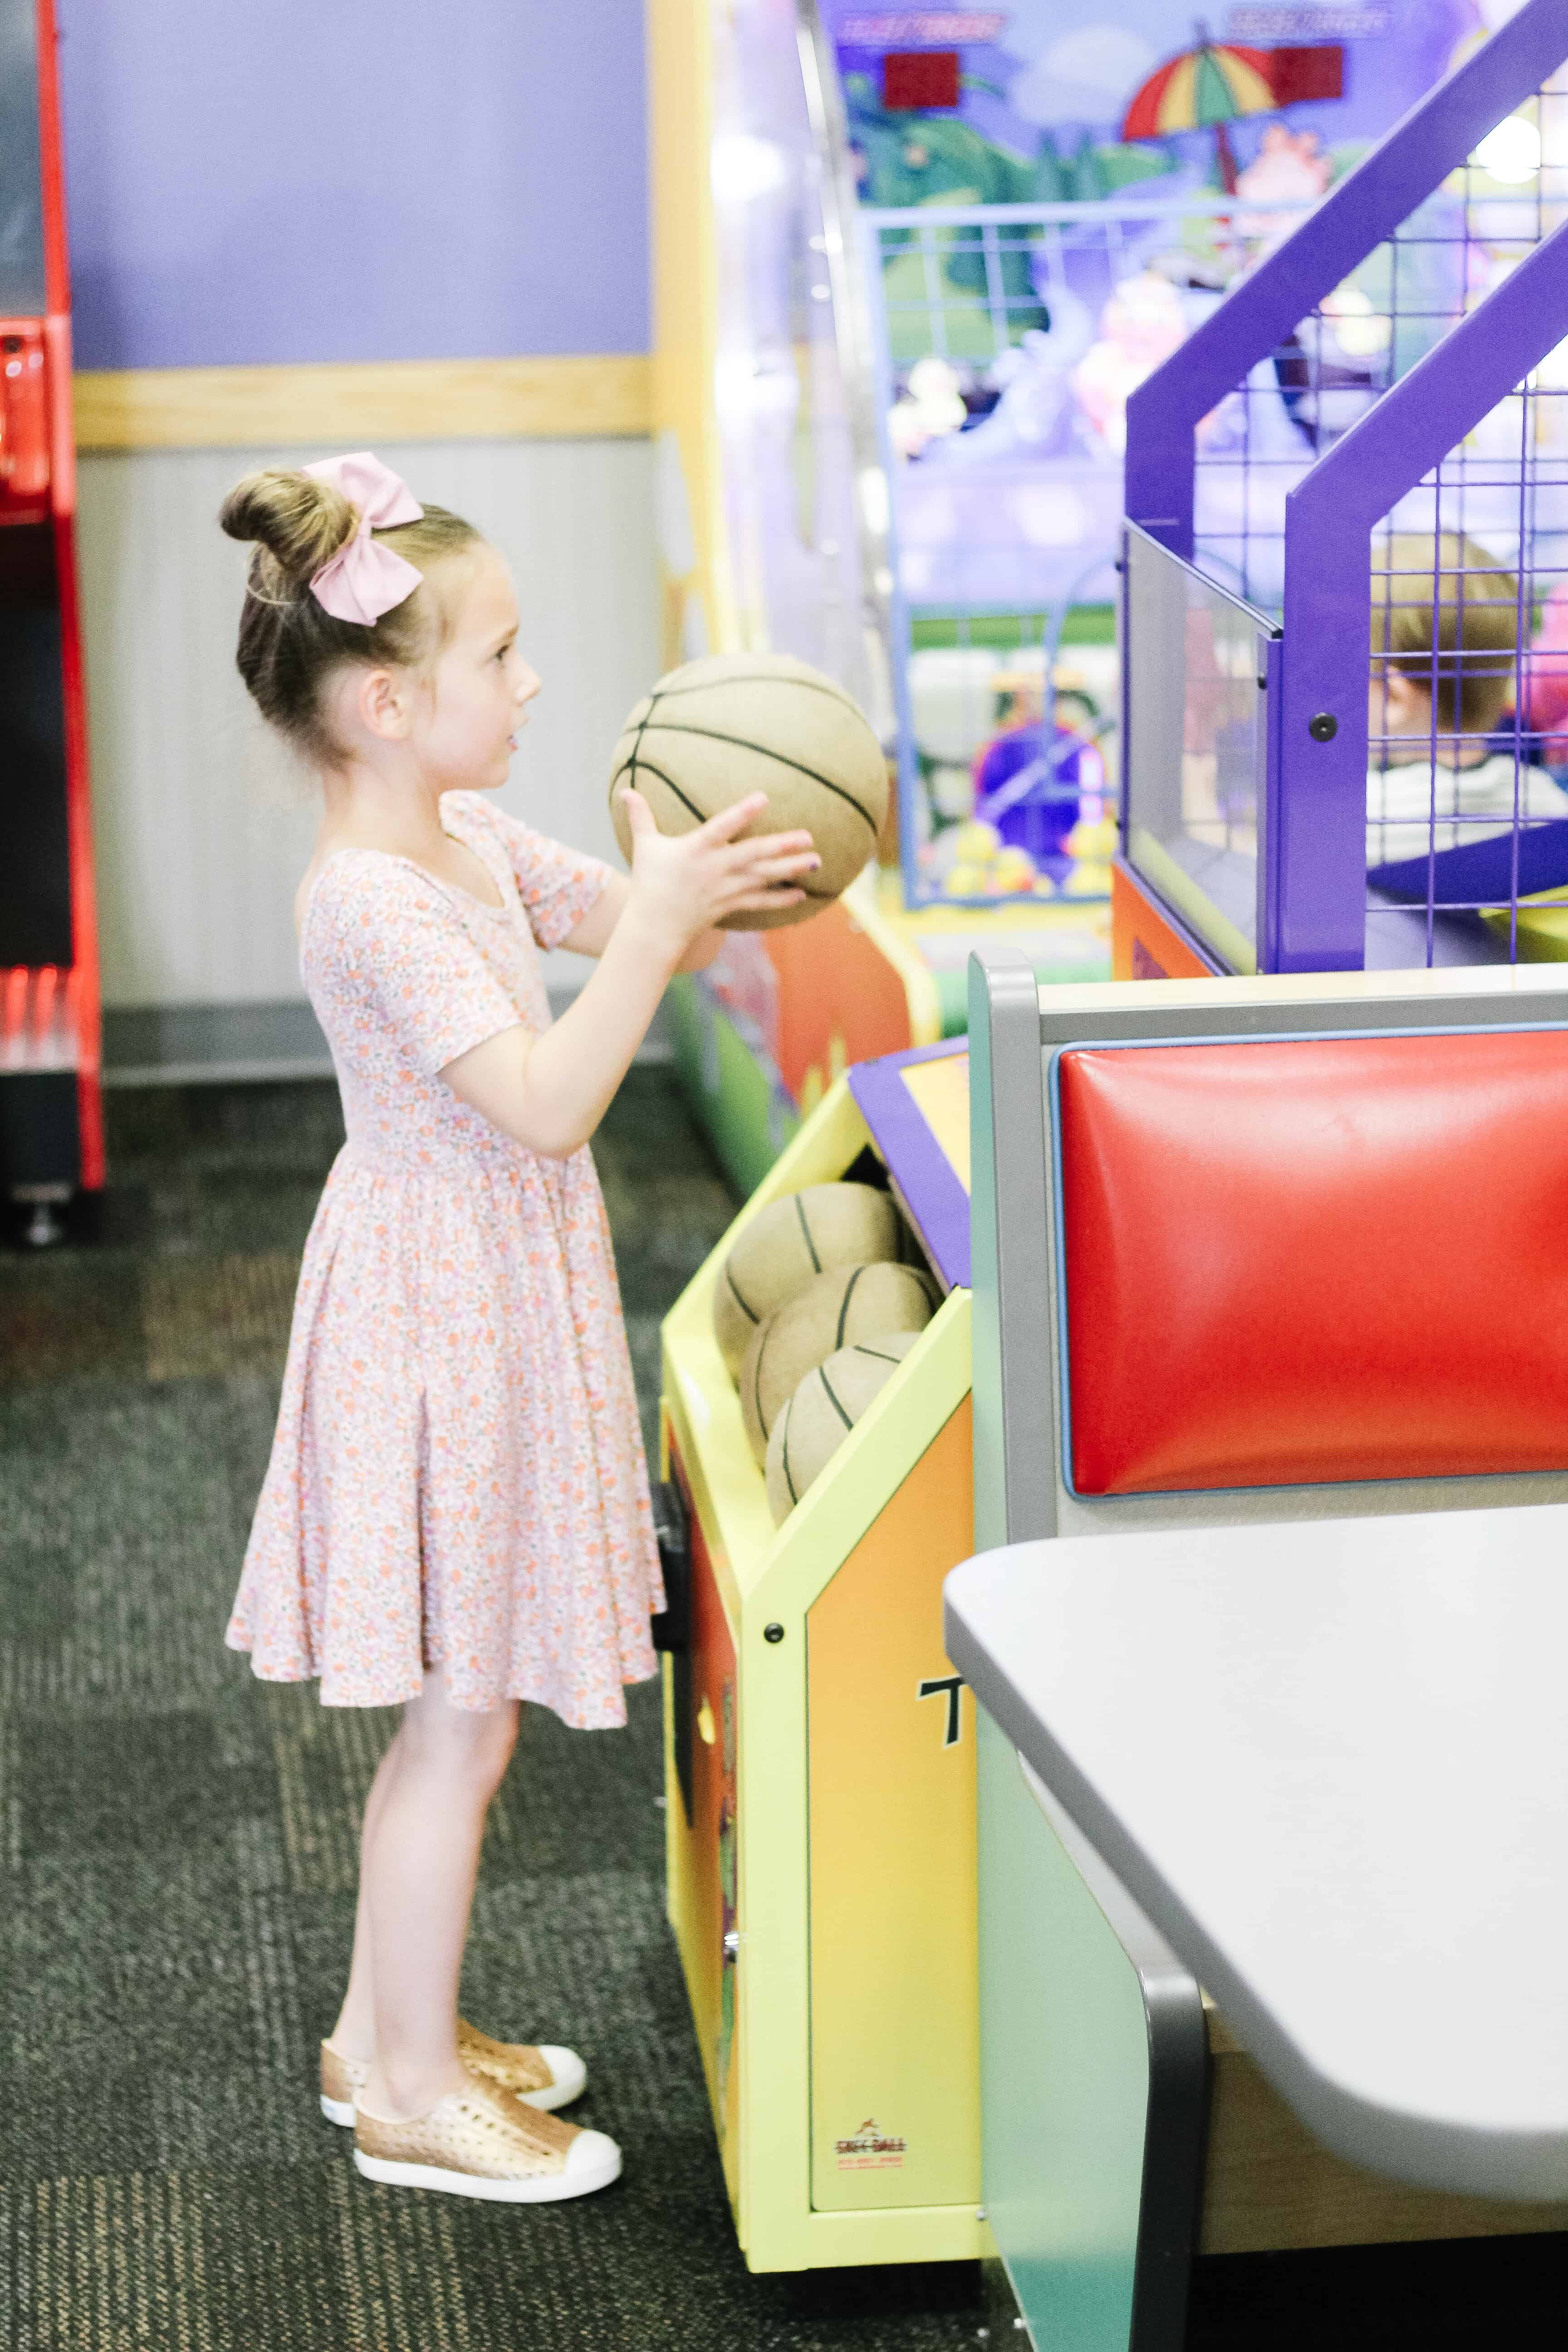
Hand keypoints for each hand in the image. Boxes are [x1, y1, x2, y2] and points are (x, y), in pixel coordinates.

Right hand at [618, 788, 820, 947]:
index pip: (722, 827)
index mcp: (696, 849)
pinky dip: (780, 899)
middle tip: (809, 836)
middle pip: (753, 855)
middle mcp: (715, 869)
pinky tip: (802, 894)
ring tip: (816, 861)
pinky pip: (760, 902)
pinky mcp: (730, 905)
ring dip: (790, 870)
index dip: (742, 813)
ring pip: (763, 878)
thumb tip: (625, 790)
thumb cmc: (649, 882)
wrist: (654, 926)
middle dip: (782, 845)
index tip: (764, 798)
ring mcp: (725, 889)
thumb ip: (640, 816)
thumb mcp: (645, 846)